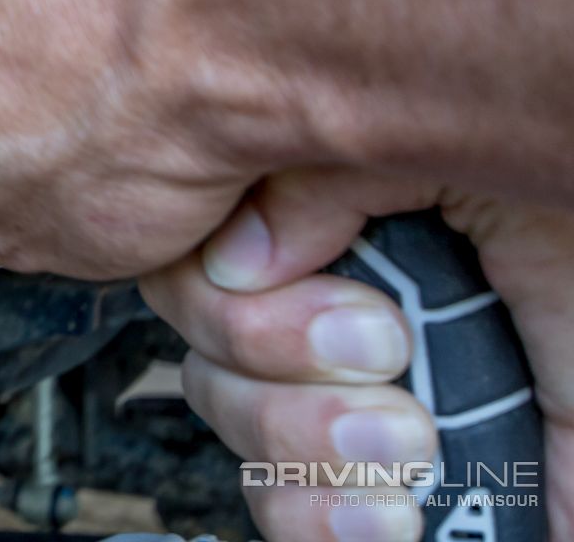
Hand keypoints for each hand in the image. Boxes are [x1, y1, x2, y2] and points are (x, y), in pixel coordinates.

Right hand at [140, 171, 573, 541]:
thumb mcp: (477, 172)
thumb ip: (344, 172)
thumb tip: (243, 249)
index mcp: (355, 213)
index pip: (206, 239)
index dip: (236, 286)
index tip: (352, 307)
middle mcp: (339, 298)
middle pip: (201, 333)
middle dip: (278, 359)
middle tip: (387, 355)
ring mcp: (350, 399)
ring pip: (226, 421)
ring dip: (309, 442)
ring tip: (413, 443)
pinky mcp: (375, 489)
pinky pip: (279, 510)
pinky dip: (319, 515)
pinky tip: (394, 506)